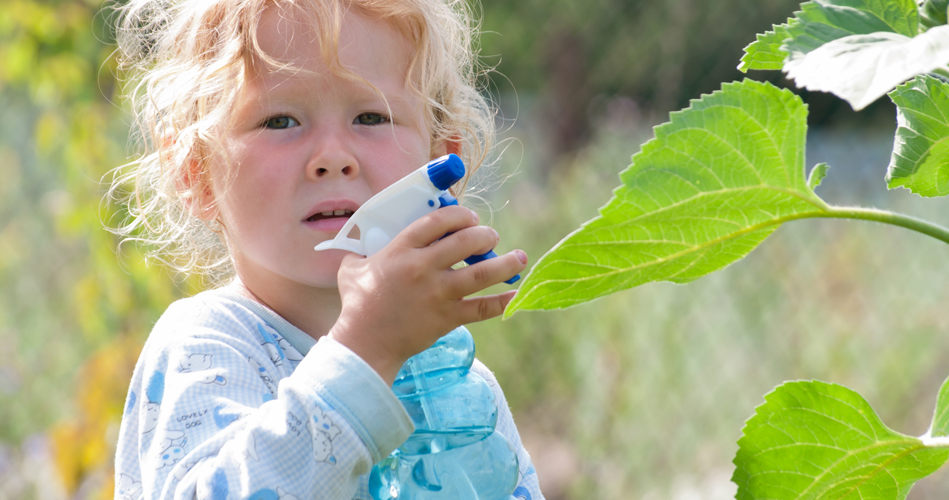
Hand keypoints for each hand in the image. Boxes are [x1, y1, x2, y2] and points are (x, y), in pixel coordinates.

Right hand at [328, 206, 526, 384]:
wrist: (365, 343)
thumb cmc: (357, 304)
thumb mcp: (353, 268)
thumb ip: (361, 251)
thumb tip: (362, 239)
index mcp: (401, 250)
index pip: (438, 221)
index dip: (459, 214)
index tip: (470, 217)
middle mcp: (422, 268)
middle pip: (465, 242)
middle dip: (485, 235)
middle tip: (491, 236)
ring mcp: (437, 293)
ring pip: (480, 273)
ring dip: (505, 264)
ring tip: (519, 257)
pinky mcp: (447, 317)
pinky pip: (482, 308)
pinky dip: (502, 302)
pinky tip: (517, 294)